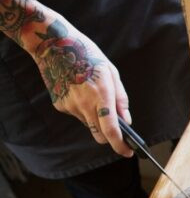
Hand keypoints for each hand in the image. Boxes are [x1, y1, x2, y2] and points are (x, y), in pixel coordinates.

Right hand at [32, 19, 131, 156]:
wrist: (53, 44)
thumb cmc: (87, 55)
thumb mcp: (111, 72)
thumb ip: (120, 98)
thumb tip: (126, 120)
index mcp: (101, 96)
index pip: (111, 131)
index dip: (120, 146)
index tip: (128, 152)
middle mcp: (84, 104)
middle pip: (100, 135)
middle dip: (110, 138)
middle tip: (117, 131)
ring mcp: (70, 106)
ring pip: (88, 124)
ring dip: (95, 119)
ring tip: (93, 96)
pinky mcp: (60, 105)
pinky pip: (77, 115)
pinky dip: (82, 109)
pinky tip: (79, 92)